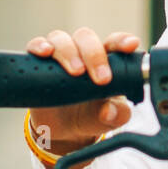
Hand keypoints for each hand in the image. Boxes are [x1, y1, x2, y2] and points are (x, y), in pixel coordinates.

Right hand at [25, 28, 140, 168]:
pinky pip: (36, 45)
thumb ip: (117, 115)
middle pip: (86, 37)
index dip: (122, 41)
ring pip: (61, 38)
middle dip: (94, 54)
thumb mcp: (110, 119)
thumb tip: (109, 111)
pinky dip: (39, 45)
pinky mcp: (38, 63)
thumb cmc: (93, 115)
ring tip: (76, 72)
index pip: (114, 43)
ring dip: (69, 52)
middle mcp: (82, 52)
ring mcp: (59, 56)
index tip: (131, 45)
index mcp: (106, 60)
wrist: (65, 131)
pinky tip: (45, 52)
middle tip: (101, 78)